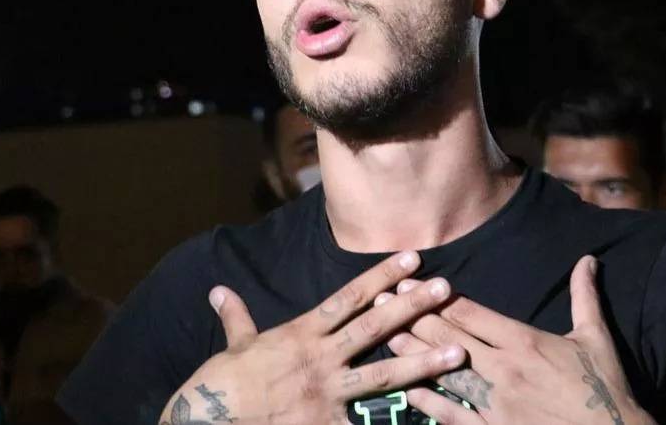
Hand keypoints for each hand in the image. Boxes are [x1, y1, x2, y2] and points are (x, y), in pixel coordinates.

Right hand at [158, 251, 467, 424]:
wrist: (208, 418)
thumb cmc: (222, 384)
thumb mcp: (233, 346)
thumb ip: (236, 318)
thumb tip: (219, 291)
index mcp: (301, 334)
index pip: (348, 298)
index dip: (381, 277)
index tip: (411, 258)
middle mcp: (319, 358)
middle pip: (374, 327)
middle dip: (412, 307)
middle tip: (445, 289)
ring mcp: (325, 393)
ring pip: (382, 374)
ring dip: (422, 363)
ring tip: (457, 352)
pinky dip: (392, 424)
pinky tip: (426, 415)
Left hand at [383, 255, 655, 424]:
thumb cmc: (604, 388)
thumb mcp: (596, 338)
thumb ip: (585, 297)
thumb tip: (587, 260)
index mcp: (524, 342)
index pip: (471, 314)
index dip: (437, 297)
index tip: (410, 282)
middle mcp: (503, 369)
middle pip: (448, 338)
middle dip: (414, 317)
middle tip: (383, 301)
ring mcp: (495, 403)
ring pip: (443, 373)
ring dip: (412, 355)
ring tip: (384, 338)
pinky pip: (453, 415)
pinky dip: (428, 403)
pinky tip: (407, 392)